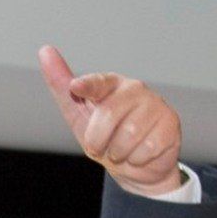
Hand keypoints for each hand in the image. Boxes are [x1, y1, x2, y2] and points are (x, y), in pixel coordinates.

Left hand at [39, 44, 183, 196]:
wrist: (137, 167)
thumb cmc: (105, 136)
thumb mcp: (79, 115)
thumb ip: (62, 86)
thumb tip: (45, 50)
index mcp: (111, 84)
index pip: (98, 82)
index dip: (87, 85)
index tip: (76, 87)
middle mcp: (135, 89)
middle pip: (108, 115)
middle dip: (97, 141)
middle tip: (102, 146)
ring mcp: (155, 105)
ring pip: (127, 136)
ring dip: (118, 153)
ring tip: (122, 150)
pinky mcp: (171, 124)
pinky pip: (145, 149)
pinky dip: (137, 159)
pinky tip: (140, 153)